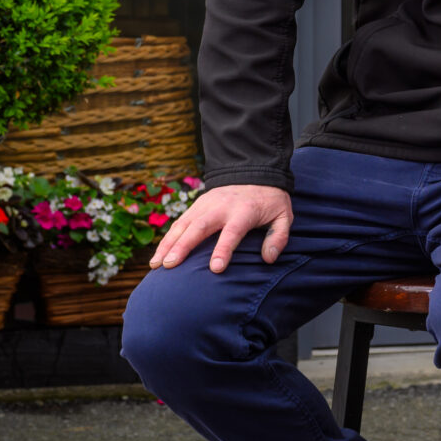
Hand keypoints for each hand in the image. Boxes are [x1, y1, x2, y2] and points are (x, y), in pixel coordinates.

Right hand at [151, 183, 292, 273]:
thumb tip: (269, 258)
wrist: (254, 172)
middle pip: (200, 227)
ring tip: (157, 265)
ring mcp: (206, 205)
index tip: (215, 268)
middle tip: (171, 265)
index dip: (223, 250)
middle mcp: (221, 207)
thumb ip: (279, 236)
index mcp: (244, 211)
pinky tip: (158, 257)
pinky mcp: (196, 206)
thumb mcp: (283, 215)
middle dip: (184, 246)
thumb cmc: (269, 200)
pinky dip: (166, 240)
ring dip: (168, 244)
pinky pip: (179, 224)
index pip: (232, 232)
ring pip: (183, 225)